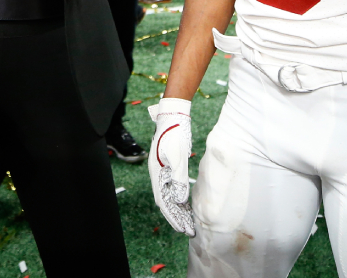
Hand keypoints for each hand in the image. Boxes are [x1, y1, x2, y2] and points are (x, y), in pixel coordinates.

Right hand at [147, 97, 194, 236]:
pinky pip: (174, 188)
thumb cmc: (174, 133)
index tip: (182, 228)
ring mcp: (163, 170)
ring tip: (189, 223)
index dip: (172, 216)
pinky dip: (180, 199)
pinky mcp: (170, 167)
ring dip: (178, 210)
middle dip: (176, 217)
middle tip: (188, 231)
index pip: (163, 200)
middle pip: (166, 201)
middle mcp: (158, 174)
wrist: (173, 115)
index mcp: (157, 172)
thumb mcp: (177, 156)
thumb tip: (180, 199)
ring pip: (170, 196)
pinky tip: (187, 205)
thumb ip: (178, 178)